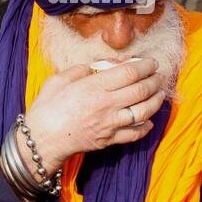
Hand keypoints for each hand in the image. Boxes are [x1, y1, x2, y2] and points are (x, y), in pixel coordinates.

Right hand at [17, 58, 164, 180]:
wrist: (42, 140)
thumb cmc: (48, 107)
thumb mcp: (60, 79)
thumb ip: (81, 69)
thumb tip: (97, 65)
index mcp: (95, 86)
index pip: (130, 73)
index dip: (145, 66)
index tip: (152, 62)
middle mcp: (107, 104)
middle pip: (141, 90)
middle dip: (154, 81)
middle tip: (159, 75)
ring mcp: (110, 124)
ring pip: (143, 112)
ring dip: (156, 101)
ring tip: (160, 93)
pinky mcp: (109, 139)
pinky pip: (134, 134)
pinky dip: (146, 127)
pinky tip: (149, 120)